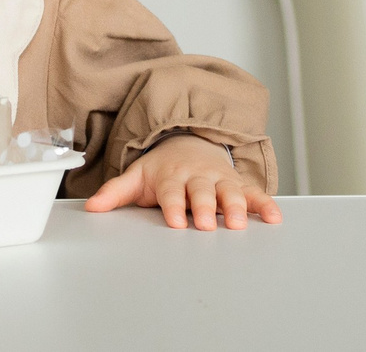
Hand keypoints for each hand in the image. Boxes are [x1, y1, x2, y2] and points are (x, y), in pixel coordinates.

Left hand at [83, 134, 279, 230]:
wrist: (189, 141)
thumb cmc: (162, 168)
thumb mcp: (137, 177)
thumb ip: (116, 192)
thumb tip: (91, 207)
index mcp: (171, 176)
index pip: (171, 192)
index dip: (173, 205)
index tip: (175, 220)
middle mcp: (197, 177)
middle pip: (201, 192)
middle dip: (204, 207)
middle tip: (205, 224)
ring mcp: (219, 179)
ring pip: (229, 192)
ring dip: (235, 206)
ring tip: (238, 223)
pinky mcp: (238, 184)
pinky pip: (254, 193)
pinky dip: (265, 204)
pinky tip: (274, 217)